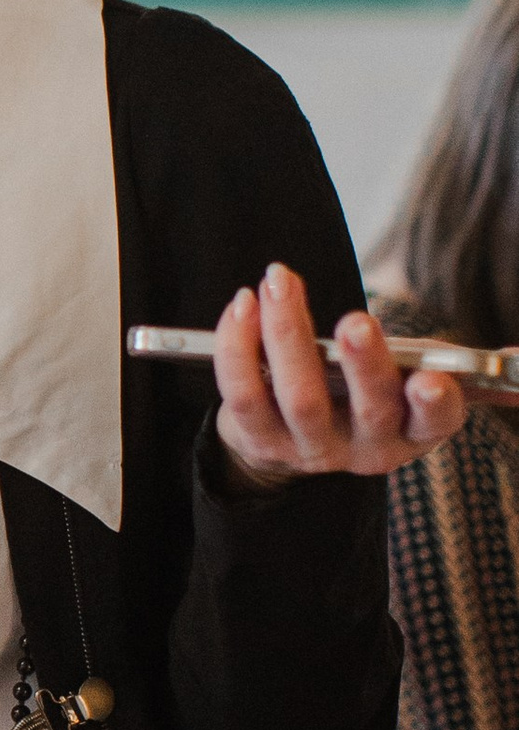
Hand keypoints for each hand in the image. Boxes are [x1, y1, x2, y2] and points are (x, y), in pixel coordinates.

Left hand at [211, 262, 466, 491]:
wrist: (290, 441)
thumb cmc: (363, 395)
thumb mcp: (415, 386)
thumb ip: (464, 369)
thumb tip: (517, 356)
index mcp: (413, 431)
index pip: (433, 423)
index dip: (434, 405)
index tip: (431, 379)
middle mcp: (366, 447)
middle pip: (368, 409)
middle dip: (364, 363)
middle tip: (356, 322)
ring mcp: (309, 448)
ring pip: (299, 397)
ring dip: (288, 333)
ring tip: (281, 281)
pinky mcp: (259, 439)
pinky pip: (243, 393)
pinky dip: (238, 346)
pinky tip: (244, 304)